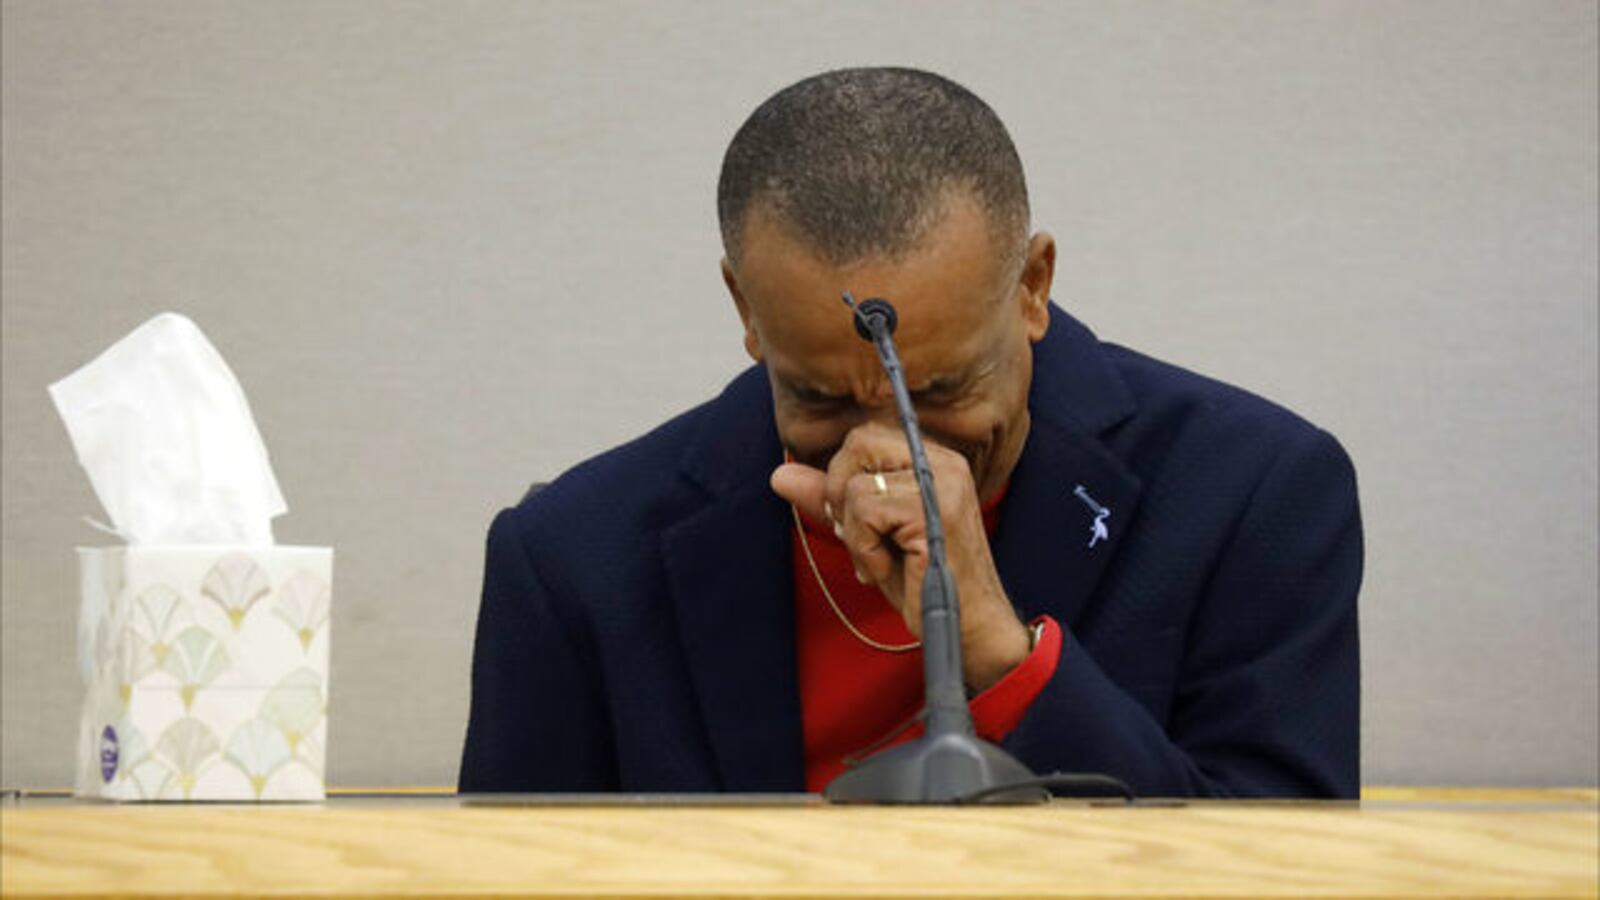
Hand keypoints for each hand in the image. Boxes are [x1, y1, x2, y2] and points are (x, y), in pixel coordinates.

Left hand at [771, 421, 1031, 690]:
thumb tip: (780, 474)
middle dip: (840, 493)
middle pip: (858, 443)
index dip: (843, 474)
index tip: (853, 520)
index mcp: (934, 461)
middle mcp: (944, 464)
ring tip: (880, 561)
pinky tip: (886, 569)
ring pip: (855, 485)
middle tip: (861, 537)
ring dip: (854, 534)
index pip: (865, 437)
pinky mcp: (931, 511)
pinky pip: (864, 511)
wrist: (968, 628)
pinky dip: (864, 548)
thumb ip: (831, 500)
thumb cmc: (921, 584)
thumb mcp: (869, 534)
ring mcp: (941, 485)